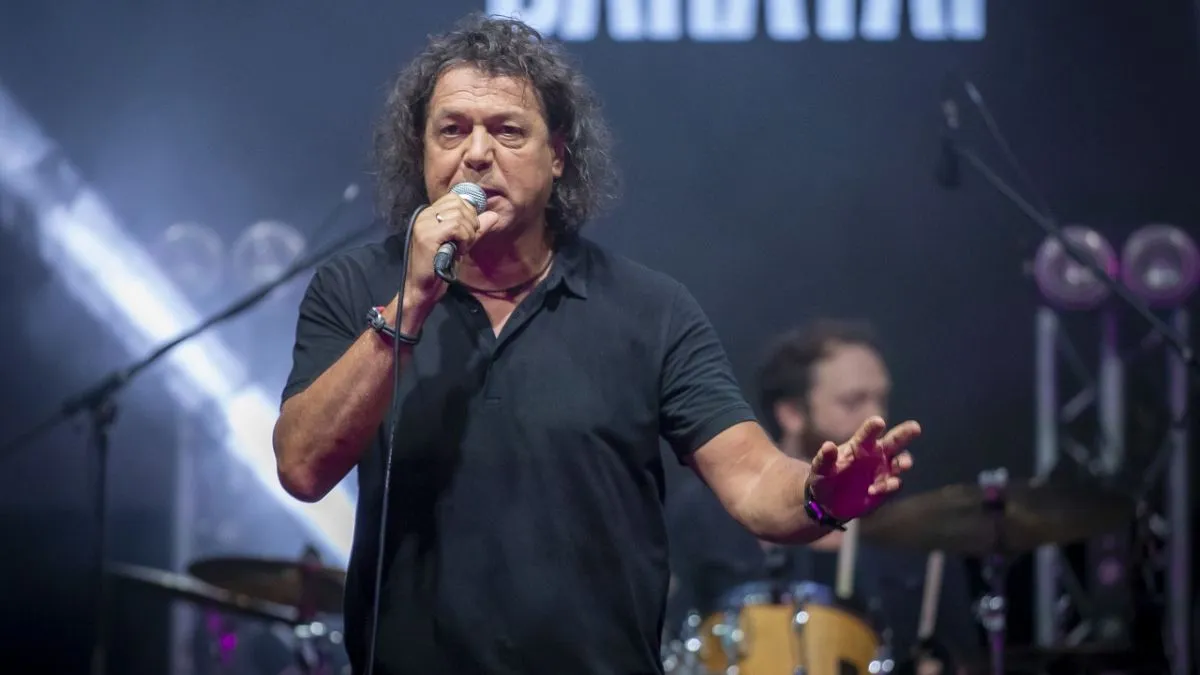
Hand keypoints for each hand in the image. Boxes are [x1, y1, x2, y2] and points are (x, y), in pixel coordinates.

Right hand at [395, 192, 500, 329]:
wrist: (423, 289)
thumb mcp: (462, 244)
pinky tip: (458, 251)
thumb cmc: (440, 268)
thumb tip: (494, 214)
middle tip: (466, 241)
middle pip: (458, 203)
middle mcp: (424, 216)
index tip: (469, 232)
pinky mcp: (427, 237)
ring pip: (459, 214)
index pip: (454, 198)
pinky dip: (464, 239)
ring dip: (467, 233)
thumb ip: (476, 229)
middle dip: (470, 221)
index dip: (469, 212)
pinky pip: (456, 227)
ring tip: (460, 248)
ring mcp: (424, 225)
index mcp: (429, 215)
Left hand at [805, 416, 919, 520]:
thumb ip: (824, 458)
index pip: (868, 433)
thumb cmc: (824, 478)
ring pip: (901, 462)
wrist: (828, 503)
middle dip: (905, 433)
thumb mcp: (820, 469)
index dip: (873, 427)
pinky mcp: (886, 488)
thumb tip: (828, 446)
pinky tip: (874, 490)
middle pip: (895, 441)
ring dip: (904, 462)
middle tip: (915, 427)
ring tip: (903, 465)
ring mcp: (883, 471)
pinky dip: (888, 486)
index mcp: (860, 445)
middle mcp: (876, 455)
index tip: (878, 422)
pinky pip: (894, 485)